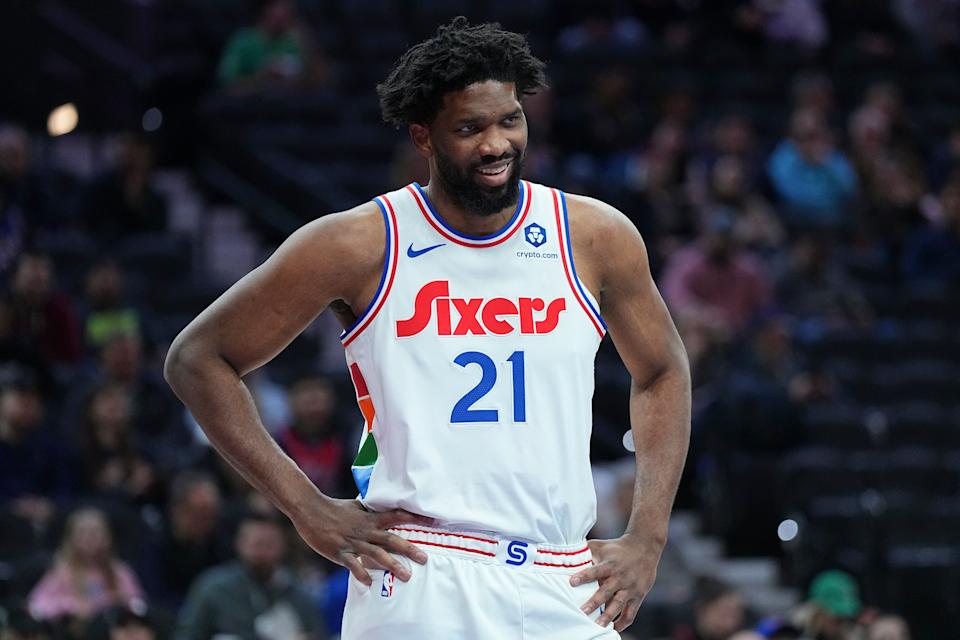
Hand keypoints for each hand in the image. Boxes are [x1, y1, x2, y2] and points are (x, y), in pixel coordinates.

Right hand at [292, 497, 432, 585]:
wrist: (310, 510)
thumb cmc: (334, 508)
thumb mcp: (356, 506)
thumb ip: (370, 509)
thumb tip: (380, 506)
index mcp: (370, 518)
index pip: (397, 516)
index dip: (415, 518)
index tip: (434, 522)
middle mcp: (365, 530)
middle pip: (391, 539)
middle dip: (409, 549)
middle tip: (425, 558)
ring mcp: (353, 542)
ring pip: (376, 554)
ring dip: (392, 565)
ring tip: (406, 575)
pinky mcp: (340, 552)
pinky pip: (353, 565)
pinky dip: (362, 573)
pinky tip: (370, 582)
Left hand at [569, 533, 662, 631]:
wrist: (645, 547)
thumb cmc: (617, 547)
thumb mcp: (602, 546)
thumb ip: (586, 551)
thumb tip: (567, 553)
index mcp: (610, 565)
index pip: (595, 571)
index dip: (583, 576)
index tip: (571, 582)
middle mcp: (620, 577)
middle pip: (606, 591)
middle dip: (594, 602)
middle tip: (582, 612)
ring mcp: (630, 588)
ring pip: (618, 604)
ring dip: (608, 616)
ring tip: (598, 626)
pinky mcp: (638, 595)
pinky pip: (631, 612)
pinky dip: (623, 622)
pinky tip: (614, 629)